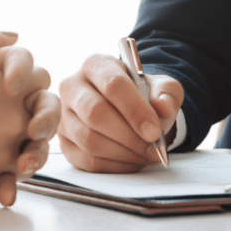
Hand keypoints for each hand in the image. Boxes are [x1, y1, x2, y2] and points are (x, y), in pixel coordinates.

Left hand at [0, 30, 58, 204]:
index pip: (22, 61)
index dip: (23, 71)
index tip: (8, 87)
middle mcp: (0, 102)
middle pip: (41, 103)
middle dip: (47, 116)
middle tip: (33, 130)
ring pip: (34, 142)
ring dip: (38, 153)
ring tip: (23, 166)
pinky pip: (9, 174)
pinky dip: (12, 185)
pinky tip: (4, 193)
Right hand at [57, 54, 182, 172]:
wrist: (130, 111)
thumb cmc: (143, 96)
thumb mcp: (162, 88)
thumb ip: (166, 94)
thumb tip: (163, 108)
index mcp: (97, 65)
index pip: (113, 85)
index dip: (135, 110)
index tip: (155, 131)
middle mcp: (73, 87)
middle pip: (95, 113)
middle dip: (129, 135)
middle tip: (153, 148)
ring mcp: (64, 116)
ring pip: (89, 140)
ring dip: (124, 153)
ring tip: (147, 154)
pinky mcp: (65, 143)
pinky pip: (87, 160)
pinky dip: (115, 165)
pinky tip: (133, 161)